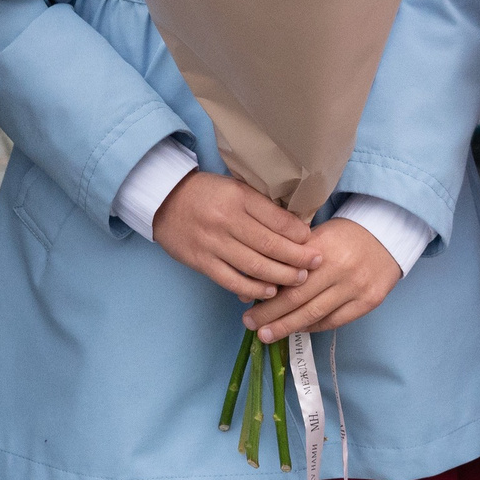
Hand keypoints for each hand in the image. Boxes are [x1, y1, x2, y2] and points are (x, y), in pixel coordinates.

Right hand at [151, 171, 322, 300]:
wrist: (164, 200)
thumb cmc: (207, 193)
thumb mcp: (236, 188)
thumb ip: (260, 206)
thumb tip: (293, 227)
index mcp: (239, 197)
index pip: (277, 219)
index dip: (299, 234)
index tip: (312, 242)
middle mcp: (227, 220)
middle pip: (270, 245)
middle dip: (297, 258)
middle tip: (315, 264)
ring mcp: (213, 242)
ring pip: (254, 265)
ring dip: (280, 276)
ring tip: (298, 280)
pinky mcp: (201, 261)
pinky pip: (230, 279)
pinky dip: (252, 288)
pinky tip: (268, 291)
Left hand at [241, 217, 401, 339]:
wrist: (388, 235)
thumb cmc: (346, 235)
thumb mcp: (318, 235)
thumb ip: (292, 256)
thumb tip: (258, 280)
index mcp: (323, 249)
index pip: (289, 279)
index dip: (267, 295)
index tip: (246, 306)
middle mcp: (340, 270)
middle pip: (298, 300)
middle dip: (271, 316)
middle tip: (250, 325)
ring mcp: (356, 288)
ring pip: (315, 315)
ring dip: (287, 327)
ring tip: (266, 335)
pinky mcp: (368, 302)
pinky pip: (334, 321)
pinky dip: (313, 327)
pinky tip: (297, 329)